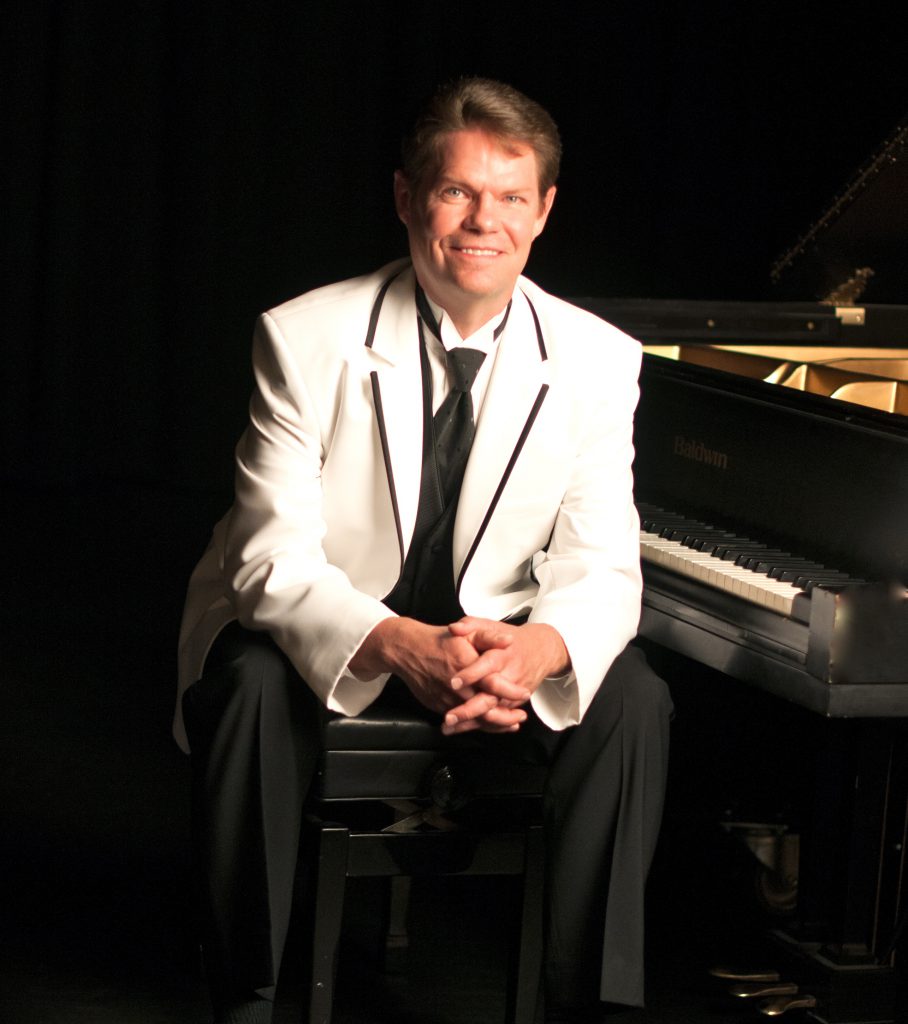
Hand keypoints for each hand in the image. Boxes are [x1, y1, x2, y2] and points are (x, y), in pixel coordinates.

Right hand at [348, 616, 529, 718]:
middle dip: (506, 716)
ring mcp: (447, 699)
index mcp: (466, 666)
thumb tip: (509, 641)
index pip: (493, 683)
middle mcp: (457, 686)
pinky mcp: (439, 706)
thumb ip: (489, 636)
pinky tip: (489, 724)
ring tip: (511, 724)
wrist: (407, 650)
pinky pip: (461, 720)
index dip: (511, 691)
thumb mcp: (465, 631)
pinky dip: (476, 724)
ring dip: (494, 724)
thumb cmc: (438, 640)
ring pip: (473, 718)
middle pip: (485, 708)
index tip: (525, 693)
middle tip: (521, 718)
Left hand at [440, 617, 569, 734]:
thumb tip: (453, 628)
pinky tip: (460, 730)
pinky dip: (479, 727)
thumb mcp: (491, 626)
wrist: (541, 652)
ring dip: (470, 722)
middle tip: (449, 716)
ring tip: (449, 728)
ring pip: (492, 712)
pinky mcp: (513, 704)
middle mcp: (509, 676)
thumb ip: (471, 625)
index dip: (471, 674)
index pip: (487, 666)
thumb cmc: (512, 639)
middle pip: (490, 696)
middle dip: (470, 708)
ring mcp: (512, 694)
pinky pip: (496, 719)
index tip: (454, 682)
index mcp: (502, 655)